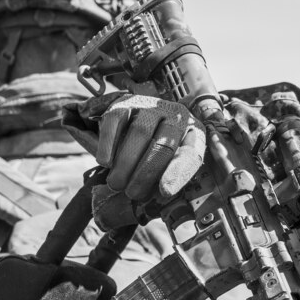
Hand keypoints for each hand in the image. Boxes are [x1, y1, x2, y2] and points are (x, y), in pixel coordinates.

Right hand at [71, 94, 204, 209]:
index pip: (190, 154)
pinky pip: (116, 121)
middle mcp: (176, 115)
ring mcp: (151, 106)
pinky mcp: (126, 103)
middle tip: (132, 194)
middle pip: (164, 144)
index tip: (164, 191)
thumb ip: (170, 178)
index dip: (178, 173)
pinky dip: (109, 143)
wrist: (142, 120)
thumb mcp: (172, 164)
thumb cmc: (160, 152)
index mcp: (194, 133)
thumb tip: (163, 196)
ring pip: (140, 132)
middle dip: (146, 173)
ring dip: (126, 162)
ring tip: (116, 183)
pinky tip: (105, 163)